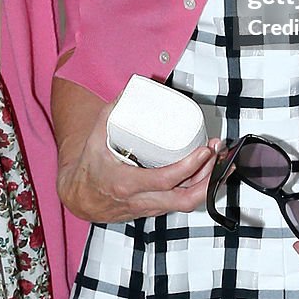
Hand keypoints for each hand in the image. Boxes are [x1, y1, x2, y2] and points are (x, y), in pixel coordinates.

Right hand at [57, 99, 221, 222]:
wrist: (78, 197)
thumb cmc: (89, 168)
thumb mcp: (96, 139)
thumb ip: (111, 112)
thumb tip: (127, 90)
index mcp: (126, 184)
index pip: (165, 180)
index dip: (189, 167)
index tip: (203, 151)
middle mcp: (141, 200)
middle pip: (185, 199)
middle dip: (208, 177)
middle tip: (217, 152)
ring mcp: (150, 207)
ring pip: (186, 203)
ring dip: (207, 183)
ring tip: (220, 159)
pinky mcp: (155, 208)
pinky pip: (180, 203)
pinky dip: (198, 189)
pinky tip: (209, 173)